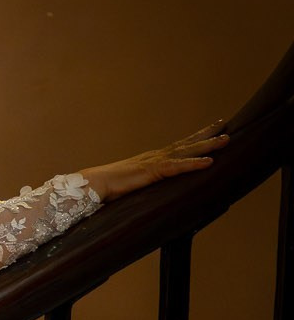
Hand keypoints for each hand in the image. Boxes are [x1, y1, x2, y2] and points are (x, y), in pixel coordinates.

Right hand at [80, 121, 228, 199]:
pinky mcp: (152, 171)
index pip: (177, 147)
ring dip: (207, 145)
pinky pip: (177, 167)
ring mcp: (154, 162)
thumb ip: (143, 185)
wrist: (93, 184)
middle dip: (206, 134)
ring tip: (225, 139)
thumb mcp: (132, 185)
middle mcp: (155, 156)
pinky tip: (209, 162)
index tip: (209, 130)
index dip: (194, 139)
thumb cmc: (107, 187)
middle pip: (186, 143)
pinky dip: (193, 163)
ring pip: (186, 151)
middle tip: (225, 125)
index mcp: (151, 160)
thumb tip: (150, 194)